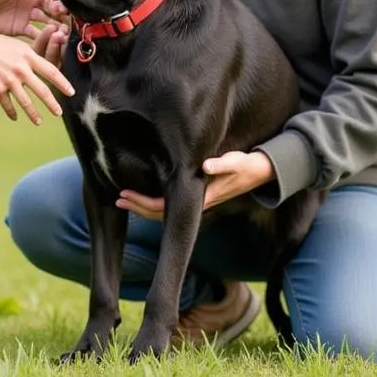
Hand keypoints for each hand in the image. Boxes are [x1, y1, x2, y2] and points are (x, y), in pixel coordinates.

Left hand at [0, 0, 69, 39]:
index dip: (58, 0)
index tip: (62, 6)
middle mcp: (29, 2)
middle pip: (51, 9)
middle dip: (60, 15)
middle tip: (65, 21)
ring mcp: (25, 16)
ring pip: (46, 22)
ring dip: (55, 27)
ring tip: (63, 33)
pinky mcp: (19, 29)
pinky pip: (35, 33)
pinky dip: (43, 36)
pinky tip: (52, 38)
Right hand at [0, 29, 73, 124]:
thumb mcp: (12, 44)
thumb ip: (25, 55)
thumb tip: (35, 63)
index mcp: (27, 55)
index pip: (51, 71)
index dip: (63, 83)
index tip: (71, 92)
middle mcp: (21, 69)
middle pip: (42, 90)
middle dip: (52, 103)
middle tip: (59, 112)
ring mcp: (9, 80)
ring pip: (26, 102)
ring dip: (34, 114)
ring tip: (39, 122)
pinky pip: (8, 105)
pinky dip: (11, 112)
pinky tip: (14, 117)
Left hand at [114, 151, 275, 219]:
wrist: (260, 173)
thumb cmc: (246, 166)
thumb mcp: (237, 162)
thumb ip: (223, 164)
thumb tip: (206, 165)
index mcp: (199, 197)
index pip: (164, 207)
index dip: (142, 203)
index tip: (124, 194)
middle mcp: (194, 203)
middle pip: (159, 213)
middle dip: (137, 206)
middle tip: (117, 197)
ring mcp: (194, 200)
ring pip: (163, 210)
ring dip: (143, 205)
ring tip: (123, 197)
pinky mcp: (195, 193)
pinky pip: (170, 201)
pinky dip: (153, 198)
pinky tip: (143, 191)